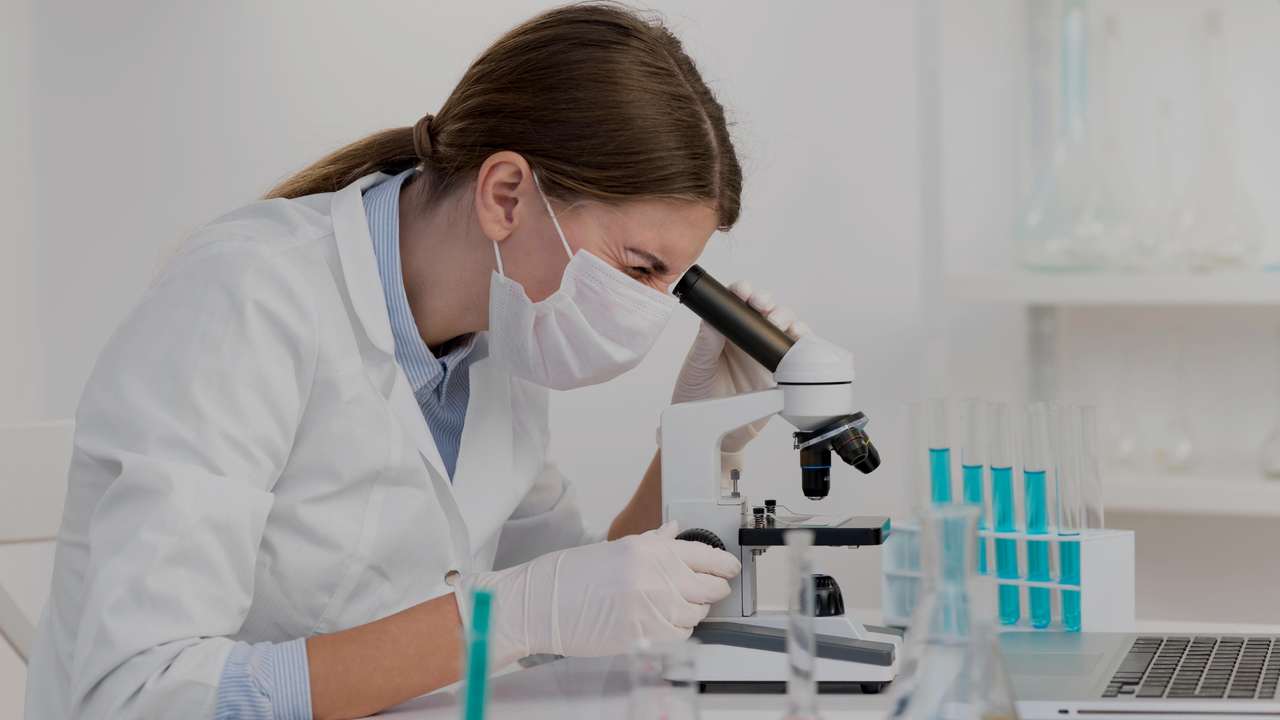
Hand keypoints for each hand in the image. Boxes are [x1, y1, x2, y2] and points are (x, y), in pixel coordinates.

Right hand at [454, 522, 739, 666]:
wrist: (540, 603)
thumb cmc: (570, 576)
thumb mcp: (615, 549)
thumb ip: (651, 542)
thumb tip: (674, 532)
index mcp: (649, 550)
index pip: (705, 555)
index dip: (724, 564)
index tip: (730, 568)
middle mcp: (654, 577)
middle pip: (709, 587)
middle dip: (713, 589)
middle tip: (710, 588)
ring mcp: (650, 608)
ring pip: (696, 614)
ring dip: (693, 612)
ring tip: (676, 607)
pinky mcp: (643, 635)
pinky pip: (678, 636)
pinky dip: (678, 631)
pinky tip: (664, 623)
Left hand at [671, 281, 810, 452]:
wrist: (714, 434)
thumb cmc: (699, 397)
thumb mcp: (697, 367)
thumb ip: (706, 342)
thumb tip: (713, 317)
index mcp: (725, 331)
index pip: (736, 302)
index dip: (742, 291)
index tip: (743, 292)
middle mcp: (747, 338)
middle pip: (766, 308)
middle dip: (767, 302)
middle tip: (762, 307)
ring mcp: (765, 353)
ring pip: (784, 325)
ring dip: (786, 318)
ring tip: (778, 324)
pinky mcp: (781, 371)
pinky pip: (797, 352)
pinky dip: (802, 341)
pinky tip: (798, 339)